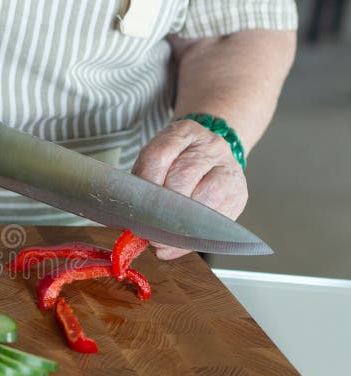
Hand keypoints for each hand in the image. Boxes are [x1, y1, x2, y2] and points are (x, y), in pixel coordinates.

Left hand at [131, 119, 248, 259]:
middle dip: (164, 208)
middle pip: (184, 176)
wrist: (209, 155)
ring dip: (183, 222)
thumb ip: (142, 188)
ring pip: (207, 195)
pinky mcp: (239, 192)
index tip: (136, 209)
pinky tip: (183, 242)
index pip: (160, 156)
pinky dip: (199, 236)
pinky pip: (221, 217)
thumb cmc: (174, 164)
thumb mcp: (154, 165)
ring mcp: (228, 167)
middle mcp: (209, 146)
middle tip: (148, 230)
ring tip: (165, 238)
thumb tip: (135, 225)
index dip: (147, 186)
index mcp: (182, 134)